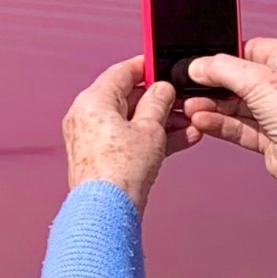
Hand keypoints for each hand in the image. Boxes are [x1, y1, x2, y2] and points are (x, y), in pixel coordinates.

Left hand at [63, 56, 195, 213]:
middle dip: (159, 100)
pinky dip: (151, 139)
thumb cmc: (120, 171)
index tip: (164, 64)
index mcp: (93, 100)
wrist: (106, 213)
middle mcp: (86, 116)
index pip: (121, 72)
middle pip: (127, 97)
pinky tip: (181, 139)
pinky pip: (128, 140)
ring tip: (190, 122)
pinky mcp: (99, 158)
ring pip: (131, 121)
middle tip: (183, 99)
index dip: (147, 66)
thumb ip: (158, 102)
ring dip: (161, 122)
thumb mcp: (150, 128)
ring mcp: (91, 138)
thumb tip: (162, 89)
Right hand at [181, 39, 276, 227]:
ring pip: (237, 105)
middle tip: (188, 85)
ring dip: (212, 106)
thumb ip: (221, 69)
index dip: (227, 53)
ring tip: (188, 107)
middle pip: (241, 79)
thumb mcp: (255, 79)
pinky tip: (200, 120)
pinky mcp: (270, 137)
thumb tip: (196, 67)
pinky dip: (219, 123)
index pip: (252, 48)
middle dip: (213, 85)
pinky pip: (238, 126)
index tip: (201, 60)